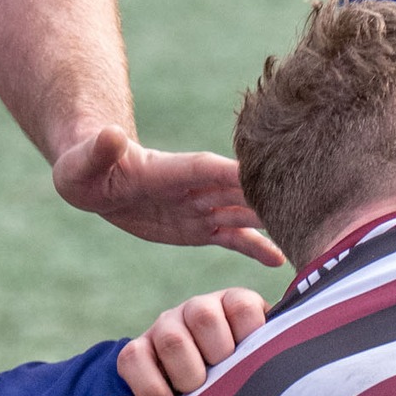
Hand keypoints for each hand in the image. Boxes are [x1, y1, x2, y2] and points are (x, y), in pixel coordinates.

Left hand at [53, 126, 285, 266]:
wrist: (95, 182)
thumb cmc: (85, 167)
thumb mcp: (85, 160)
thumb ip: (101, 149)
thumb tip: (112, 133)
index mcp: (171, 170)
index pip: (209, 170)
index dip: (236, 174)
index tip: (270, 176)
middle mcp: (195, 187)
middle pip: (240, 190)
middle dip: (272, 195)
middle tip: (310, 203)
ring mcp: (201, 207)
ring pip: (244, 214)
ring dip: (273, 222)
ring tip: (308, 232)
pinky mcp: (200, 228)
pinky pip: (234, 238)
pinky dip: (257, 248)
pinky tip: (282, 262)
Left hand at [101, 288, 269, 395]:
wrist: (243, 380)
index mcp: (148, 352)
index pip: (133, 358)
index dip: (149, 387)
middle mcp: (171, 325)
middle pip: (171, 339)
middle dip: (190, 375)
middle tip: (206, 390)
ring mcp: (204, 309)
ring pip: (203, 318)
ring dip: (221, 352)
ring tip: (233, 371)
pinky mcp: (238, 300)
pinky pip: (240, 307)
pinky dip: (250, 331)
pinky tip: (254, 350)